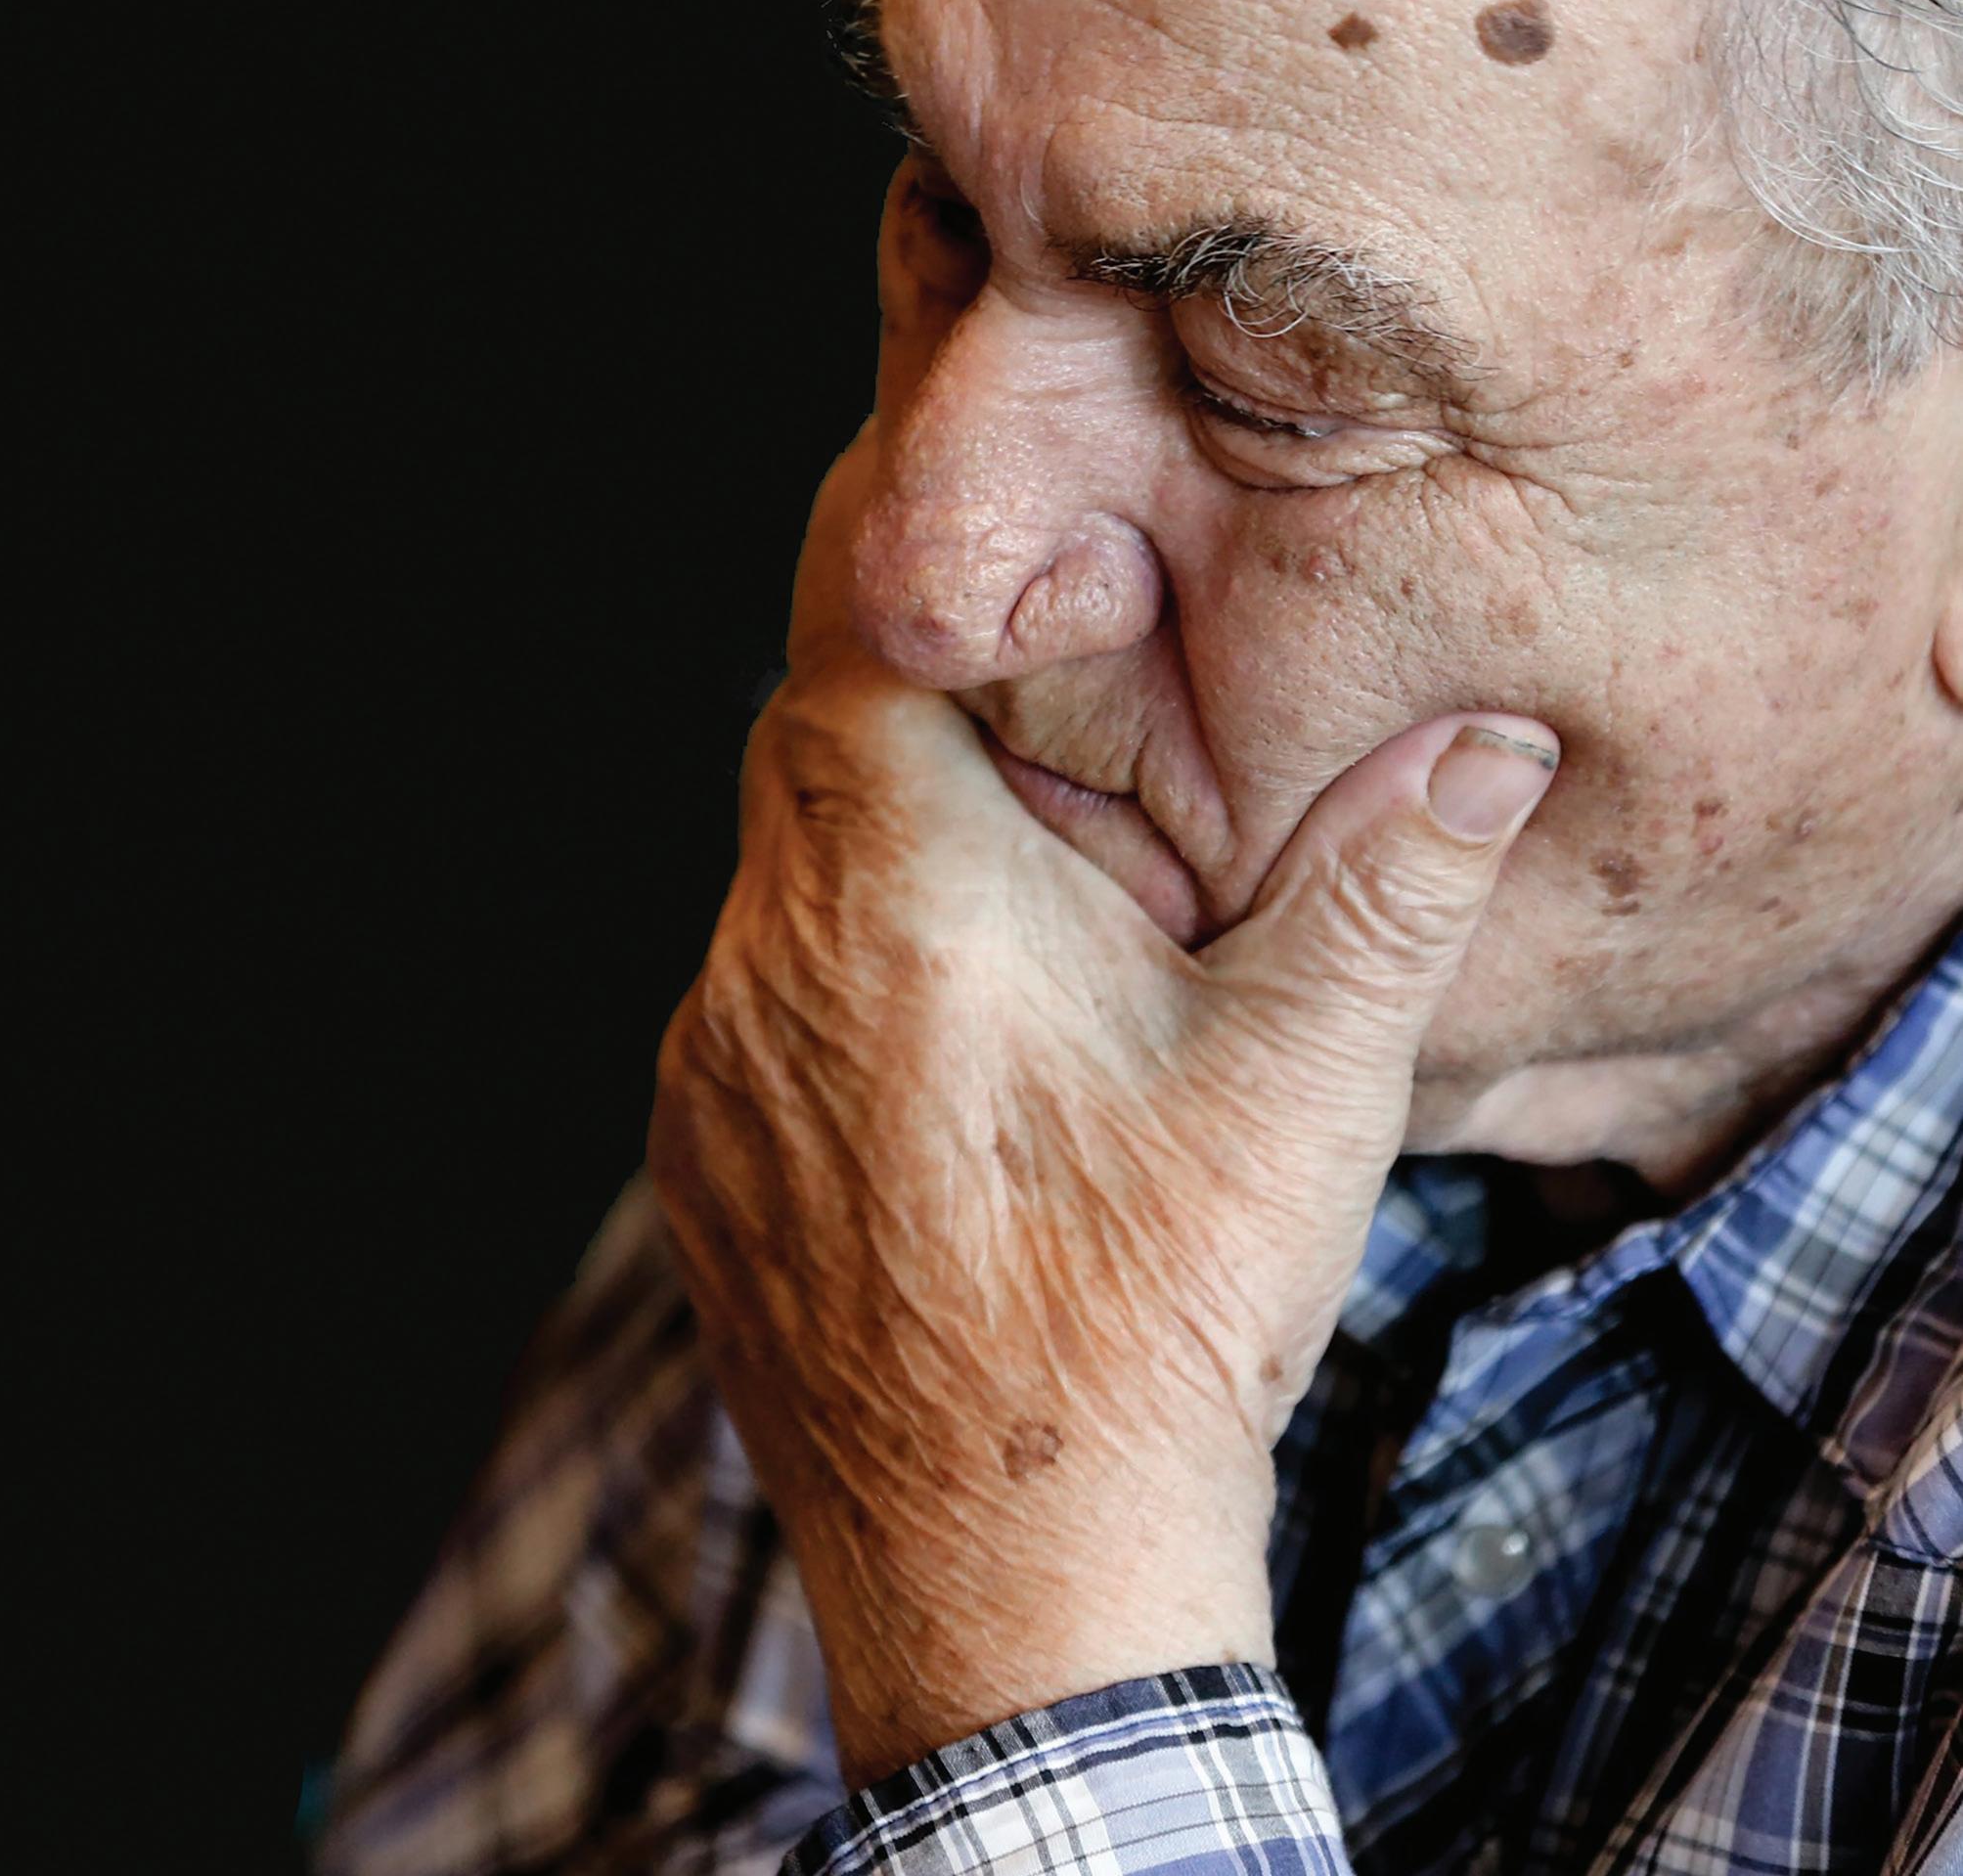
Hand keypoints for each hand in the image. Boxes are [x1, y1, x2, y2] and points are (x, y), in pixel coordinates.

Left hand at [648, 431, 1557, 1786]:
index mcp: (896, 890)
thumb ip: (1389, 883)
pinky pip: (749, 1022)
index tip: (1021, 624)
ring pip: (774, 894)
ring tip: (1018, 954)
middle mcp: (766, 959)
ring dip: (879, 889)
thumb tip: (1489, 745)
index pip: (852, 647)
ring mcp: (711, 1070)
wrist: (1016, 1580)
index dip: (931, 606)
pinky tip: (950, 1084)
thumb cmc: (1157, 1314)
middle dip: (921, 741)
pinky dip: (832, 1011)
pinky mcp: (698, 1169)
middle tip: (1048, 781)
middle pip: (805, 756)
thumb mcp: (1304, 1080)